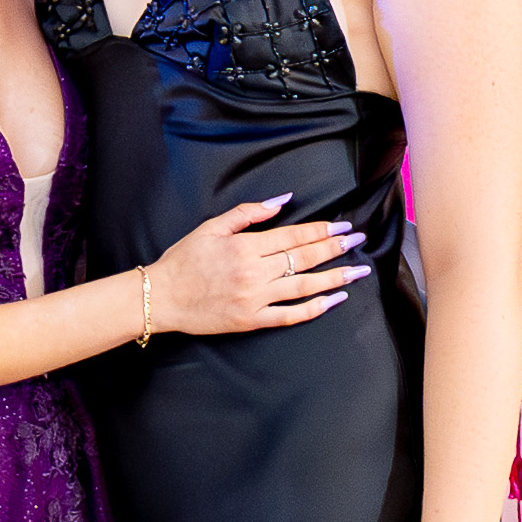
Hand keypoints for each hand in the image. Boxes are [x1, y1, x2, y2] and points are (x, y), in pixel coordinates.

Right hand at [149, 197, 368, 338]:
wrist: (162, 297)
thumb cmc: (184, 259)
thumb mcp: (212, 227)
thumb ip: (248, 212)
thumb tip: (282, 201)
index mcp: (246, 247)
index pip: (294, 236)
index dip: (322, 231)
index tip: (343, 228)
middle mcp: (254, 273)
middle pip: (304, 258)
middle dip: (335, 249)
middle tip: (359, 242)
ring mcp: (255, 299)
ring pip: (304, 287)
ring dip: (334, 278)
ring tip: (358, 272)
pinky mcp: (251, 320)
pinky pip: (289, 316)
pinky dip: (314, 309)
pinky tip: (333, 300)